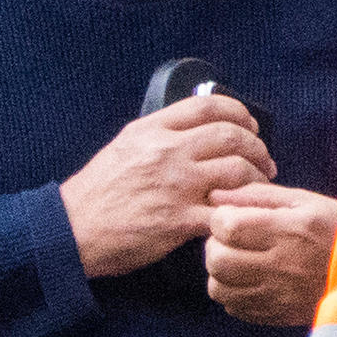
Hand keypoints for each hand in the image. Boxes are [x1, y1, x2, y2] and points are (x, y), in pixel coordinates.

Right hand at [60, 91, 275, 278]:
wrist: (72, 229)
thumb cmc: (96, 193)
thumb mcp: (124, 146)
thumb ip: (159, 134)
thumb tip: (192, 128)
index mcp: (153, 130)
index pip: (209, 106)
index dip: (239, 114)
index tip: (249, 126)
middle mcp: (167, 152)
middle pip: (231, 136)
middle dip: (257, 148)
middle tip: (264, 161)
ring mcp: (175, 186)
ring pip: (237, 171)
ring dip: (256, 179)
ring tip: (259, 187)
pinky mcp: (179, 221)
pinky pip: (225, 212)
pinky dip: (241, 212)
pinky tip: (243, 215)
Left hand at [200, 182, 336, 329]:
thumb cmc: (336, 228)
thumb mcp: (304, 201)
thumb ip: (257, 195)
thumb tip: (215, 194)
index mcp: (290, 230)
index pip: (227, 226)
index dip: (220, 219)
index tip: (231, 217)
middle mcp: (282, 265)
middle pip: (218, 260)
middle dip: (214, 246)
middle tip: (229, 240)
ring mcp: (279, 295)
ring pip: (219, 288)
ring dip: (220, 272)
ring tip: (238, 260)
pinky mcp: (278, 315)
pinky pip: (235, 308)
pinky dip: (233, 293)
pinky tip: (250, 279)